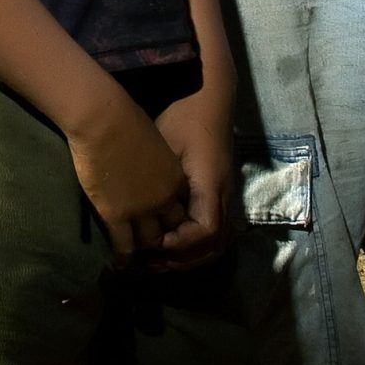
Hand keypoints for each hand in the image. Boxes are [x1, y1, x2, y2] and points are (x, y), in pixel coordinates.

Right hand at [66, 91, 188, 264]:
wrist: (103, 120)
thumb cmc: (125, 120)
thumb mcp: (153, 142)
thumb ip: (155, 160)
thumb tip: (147, 165)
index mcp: (175, 179)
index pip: (180, 209)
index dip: (171, 219)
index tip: (162, 224)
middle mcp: (164, 199)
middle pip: (169, 229)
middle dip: (164, 240)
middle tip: (154, 249)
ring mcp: (142, 210)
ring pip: (149, 241)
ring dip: (143, 251)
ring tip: (137, 260)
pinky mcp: (118, 215)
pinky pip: (124, 245)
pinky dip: (123, 257)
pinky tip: (119, 263)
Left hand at [152, 96, 231, 267]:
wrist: (209, 102)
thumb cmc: (184, 119)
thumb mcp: (166, 146)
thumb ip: (158, 181)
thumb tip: (140, 213)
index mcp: (210, 185)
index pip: (205, 230)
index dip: (181, 243)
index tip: (154, 243)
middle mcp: (223, 196)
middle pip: (213, 245)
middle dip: (183, 258)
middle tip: (152, 261)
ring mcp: (224, 197)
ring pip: (216, 242)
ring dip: (189, 255)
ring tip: (159, 259)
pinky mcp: (218, 196)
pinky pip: (213, 232)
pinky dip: (193, 245)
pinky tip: (170, 243)